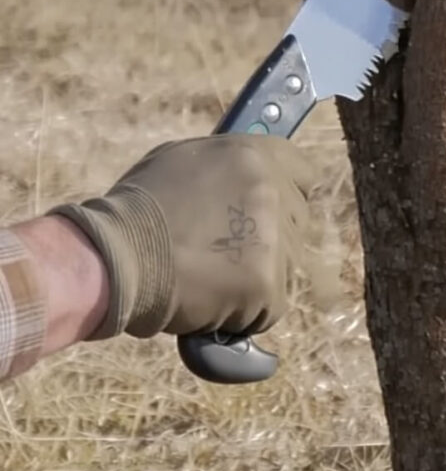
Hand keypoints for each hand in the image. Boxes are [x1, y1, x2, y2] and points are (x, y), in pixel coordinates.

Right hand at [50, 135, 313, 339]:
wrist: (114, 258)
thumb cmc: (136, 210)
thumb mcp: (181, 161)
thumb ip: (224, 167)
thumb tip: (243, 175)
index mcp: (253, 155)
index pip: (304, 174)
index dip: (287, 195)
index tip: (274, 211)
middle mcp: (271, 190)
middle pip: (297, 224)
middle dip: (270, 242)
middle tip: (225, 254)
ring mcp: (273, 238)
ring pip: (286, 269)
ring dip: (255, 279)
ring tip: (206, 277)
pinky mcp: (267, 284)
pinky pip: (268, 309)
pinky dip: (242, 315)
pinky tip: (207, 303)